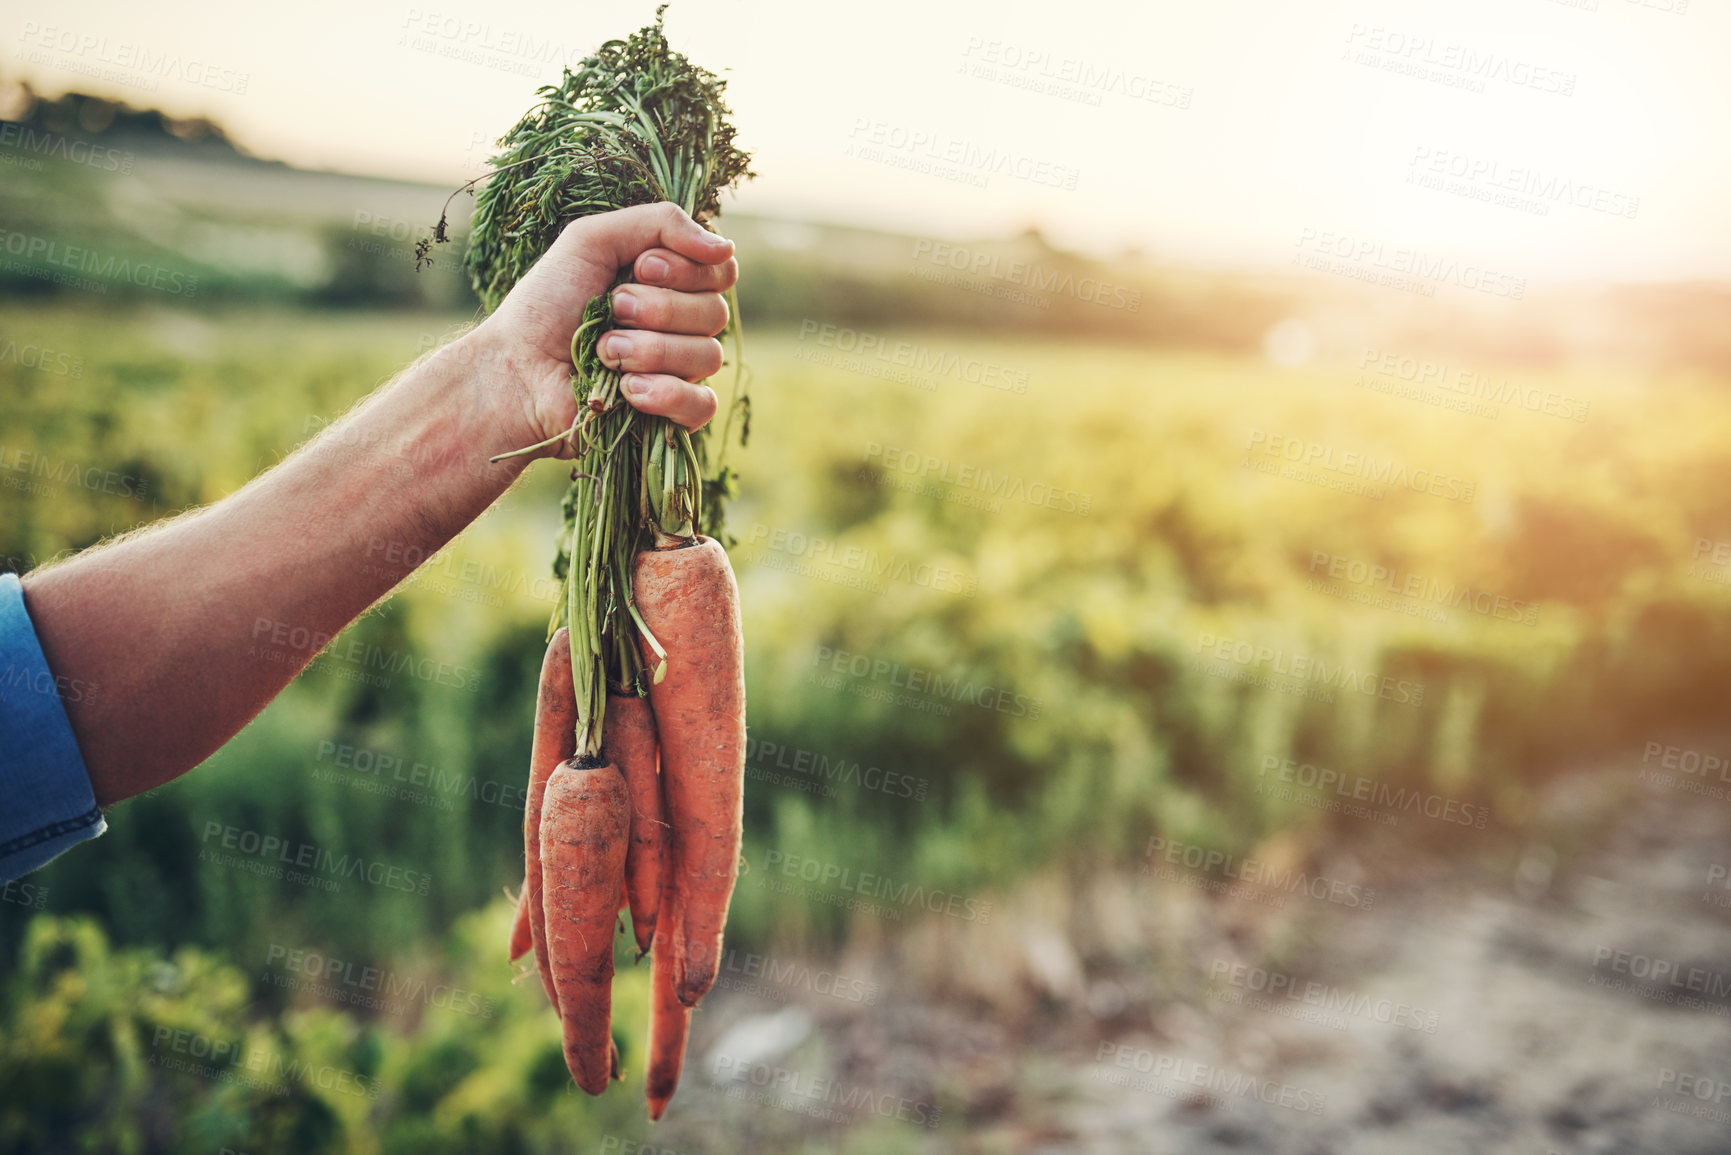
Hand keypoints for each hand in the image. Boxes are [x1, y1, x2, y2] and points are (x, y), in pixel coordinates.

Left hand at [474, 202, 738, 457]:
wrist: (515, 369)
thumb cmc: (546, 304)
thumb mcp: (591, 240)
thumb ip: (659, 224)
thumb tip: (726, 247)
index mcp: (671, 284)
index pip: (720, 270)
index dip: (688, 268)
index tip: (640, 268)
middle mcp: (682, 326)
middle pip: (716, 312)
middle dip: (657, 308)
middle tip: (611, 309)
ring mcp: (679, 373)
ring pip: (708, 357)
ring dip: (648, 350)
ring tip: (603, 353)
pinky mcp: (671, 417)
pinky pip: (703, 405)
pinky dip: (667, 395)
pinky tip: (628, 392)